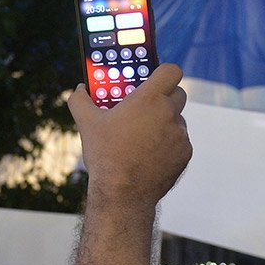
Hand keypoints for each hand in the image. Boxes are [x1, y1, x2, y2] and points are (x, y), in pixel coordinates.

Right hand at [67, 63, 191, 211]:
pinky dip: (168, 145)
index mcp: (149, 99)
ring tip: (143, 136)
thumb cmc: (105, 155)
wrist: (123, 194)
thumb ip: (80, 100)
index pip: (171, 70)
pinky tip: (150, 154)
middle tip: (146, 107)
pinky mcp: (185, 154)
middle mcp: (169, 113)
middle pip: (177, 94)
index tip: (154, 78)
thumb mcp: (87, 124)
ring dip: (165, 123)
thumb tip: (78, 89)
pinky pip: (180, 142)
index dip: (164, 72)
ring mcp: (180, 135)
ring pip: (177, 120)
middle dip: (164, 97)